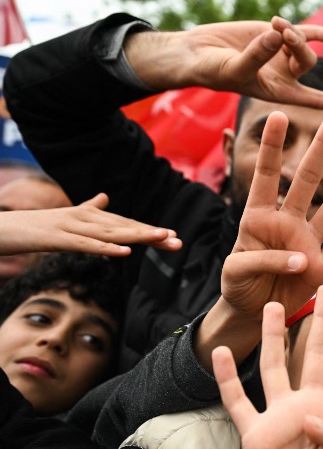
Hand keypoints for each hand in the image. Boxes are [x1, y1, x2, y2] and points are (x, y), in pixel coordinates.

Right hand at [0, 193, 180, 255]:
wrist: (2, 227)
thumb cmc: (34, 226)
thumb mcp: (65, 218)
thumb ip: (87, 208)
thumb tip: (104, 196)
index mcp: (88, 216)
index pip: (125, 223)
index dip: (148, 230)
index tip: (172, 236)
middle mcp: (85, 218)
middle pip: (125, 227)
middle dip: (152, 234)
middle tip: (178, 241)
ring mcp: (72, 227)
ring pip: (111, 233)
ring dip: (138, 236)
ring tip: (162, 238)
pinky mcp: (59, 238)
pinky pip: (87, 245)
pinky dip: (106, 248)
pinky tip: (124, 251)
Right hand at [125, 16, 322, 111]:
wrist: (197, 53)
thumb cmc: (213, 70)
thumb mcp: (235, 67)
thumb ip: (257, 54)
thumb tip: (280, 36)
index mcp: (278, 92)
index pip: (314, 99)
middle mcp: (284, 75)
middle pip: (308, 61)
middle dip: (301, 46)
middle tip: (282, 33)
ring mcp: (281, 54)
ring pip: (303, 43)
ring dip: (293, 32)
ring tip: (274, 24)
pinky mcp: (274, 34)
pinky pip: (302, 32)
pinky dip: (316, 32)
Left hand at [196, 109, 322, 369]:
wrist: (250, 313)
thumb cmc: (237, 285)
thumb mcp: (235, 271)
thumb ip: (263, 259)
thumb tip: (302, 258)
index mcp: (258, 217)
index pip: (267, 176)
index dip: (273, 147)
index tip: (279, 115)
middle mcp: (287, 222)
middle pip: (309, 179)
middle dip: (322, 147)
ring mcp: (307, 241)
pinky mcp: (321, 266)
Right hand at [214, 293, 322, 448]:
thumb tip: (313, 418)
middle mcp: (307, 405)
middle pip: (314, 354)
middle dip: (321, 322)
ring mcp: (279, 416)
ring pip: (275, 366)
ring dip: (273, 337)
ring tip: (273, 307)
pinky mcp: (255, 432)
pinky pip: (238, 401)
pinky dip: (228, 378)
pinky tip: (221, 353)